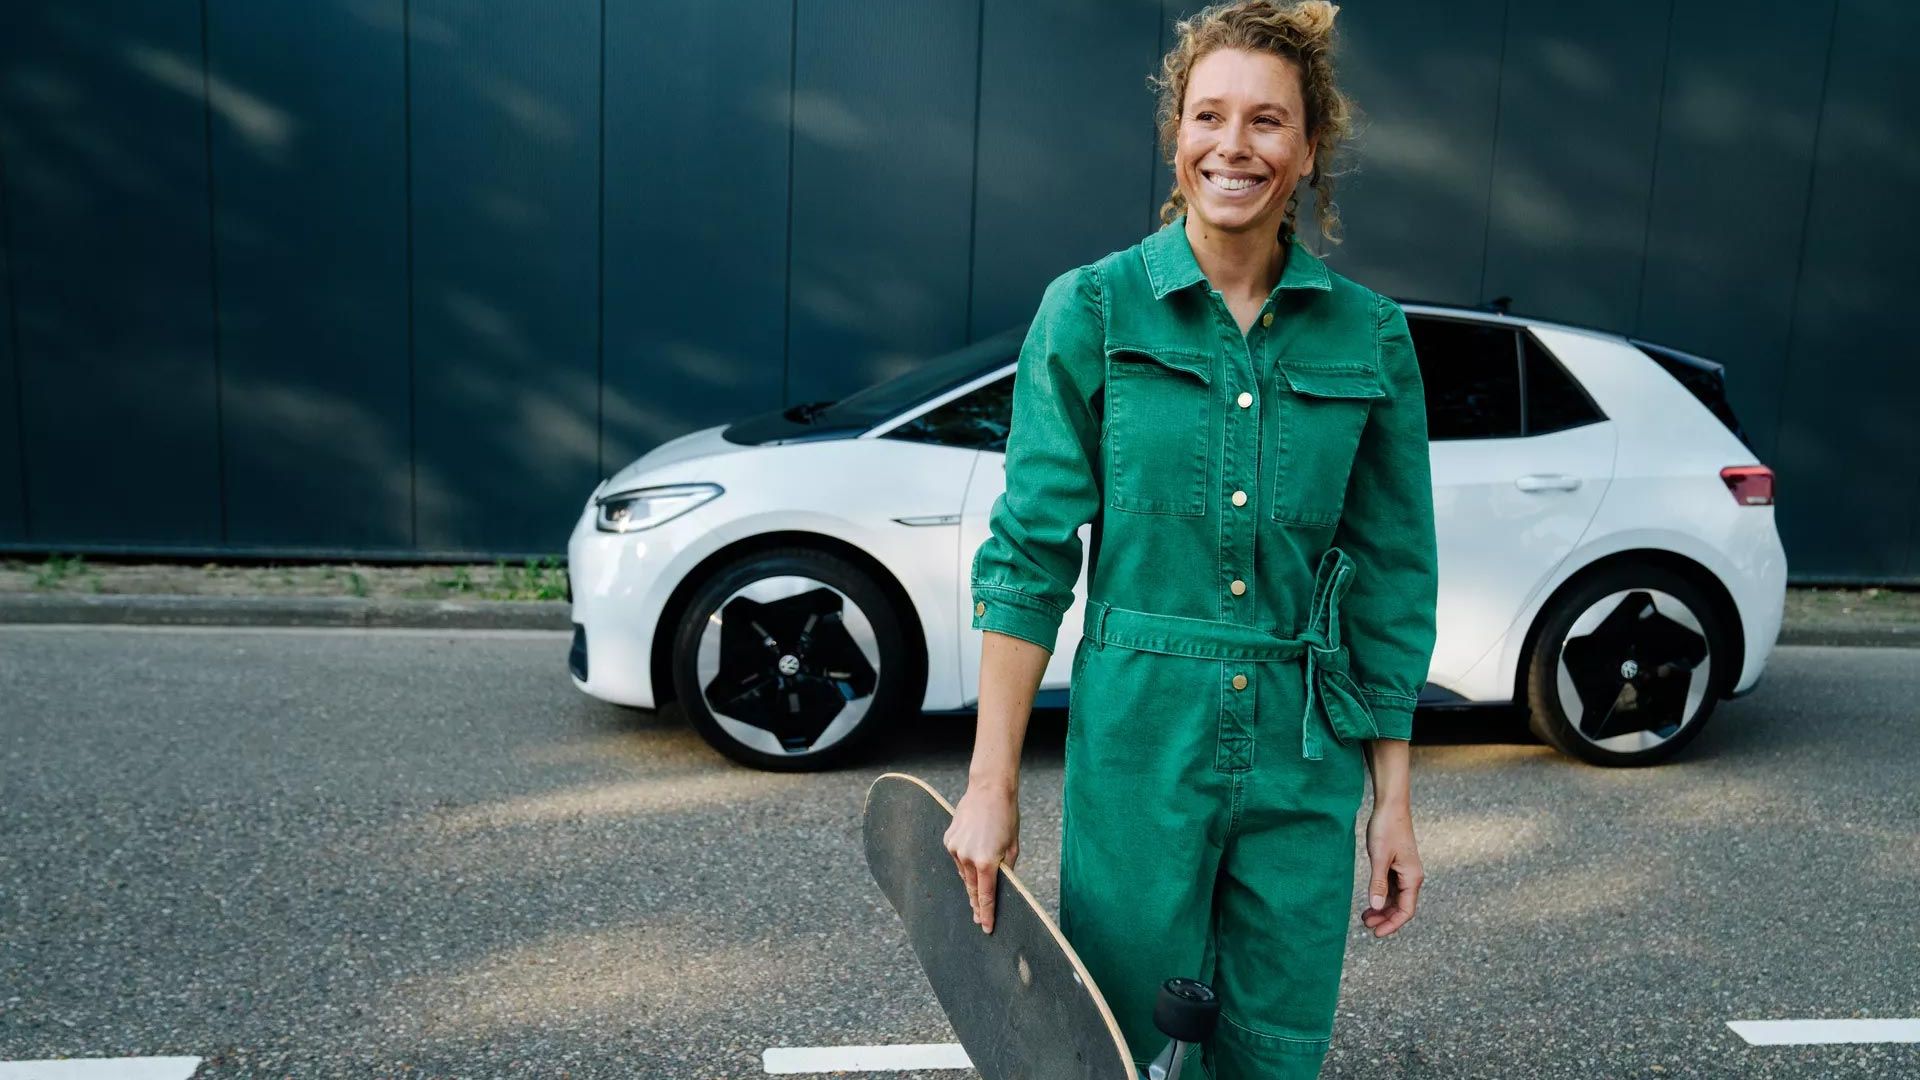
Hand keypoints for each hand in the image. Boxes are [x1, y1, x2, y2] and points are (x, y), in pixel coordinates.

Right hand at [943, 781, 1019, 933]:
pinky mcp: (949, 840)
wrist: (989, 790)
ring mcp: (955, 849)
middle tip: (978, 917)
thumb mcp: (1013, 846)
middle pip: (973, 888)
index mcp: (987, 862)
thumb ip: (1006, 870)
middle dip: (976, 904)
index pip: (986, 896)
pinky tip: (972, 857)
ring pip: (964, 874)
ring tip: (977, 890)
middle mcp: (968, 858)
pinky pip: (958, 858)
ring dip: (972, 881)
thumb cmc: (1007, 817)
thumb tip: (1001, 886)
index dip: (986, 913)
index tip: (985, 927)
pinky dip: (965, 862)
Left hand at [1361, 800, 1422, 937]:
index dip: (1392, 924)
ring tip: (1365, 916)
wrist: (1391, 806)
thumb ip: (1378, 883)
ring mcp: (1405, 872)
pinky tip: (1370, 901)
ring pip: (1396, 899)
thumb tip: (1376, 906)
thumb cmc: (1387, 829)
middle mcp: (1412, 877)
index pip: (1406, 911)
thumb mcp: (1379, 857)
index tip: (1376, 933)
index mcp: (1412, 878)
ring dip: (1382, 909)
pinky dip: (1382, 897)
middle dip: (1385, 919)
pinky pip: (1392, 888)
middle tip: (1365, 925)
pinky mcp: (1397, 865)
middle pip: (1401, 907)